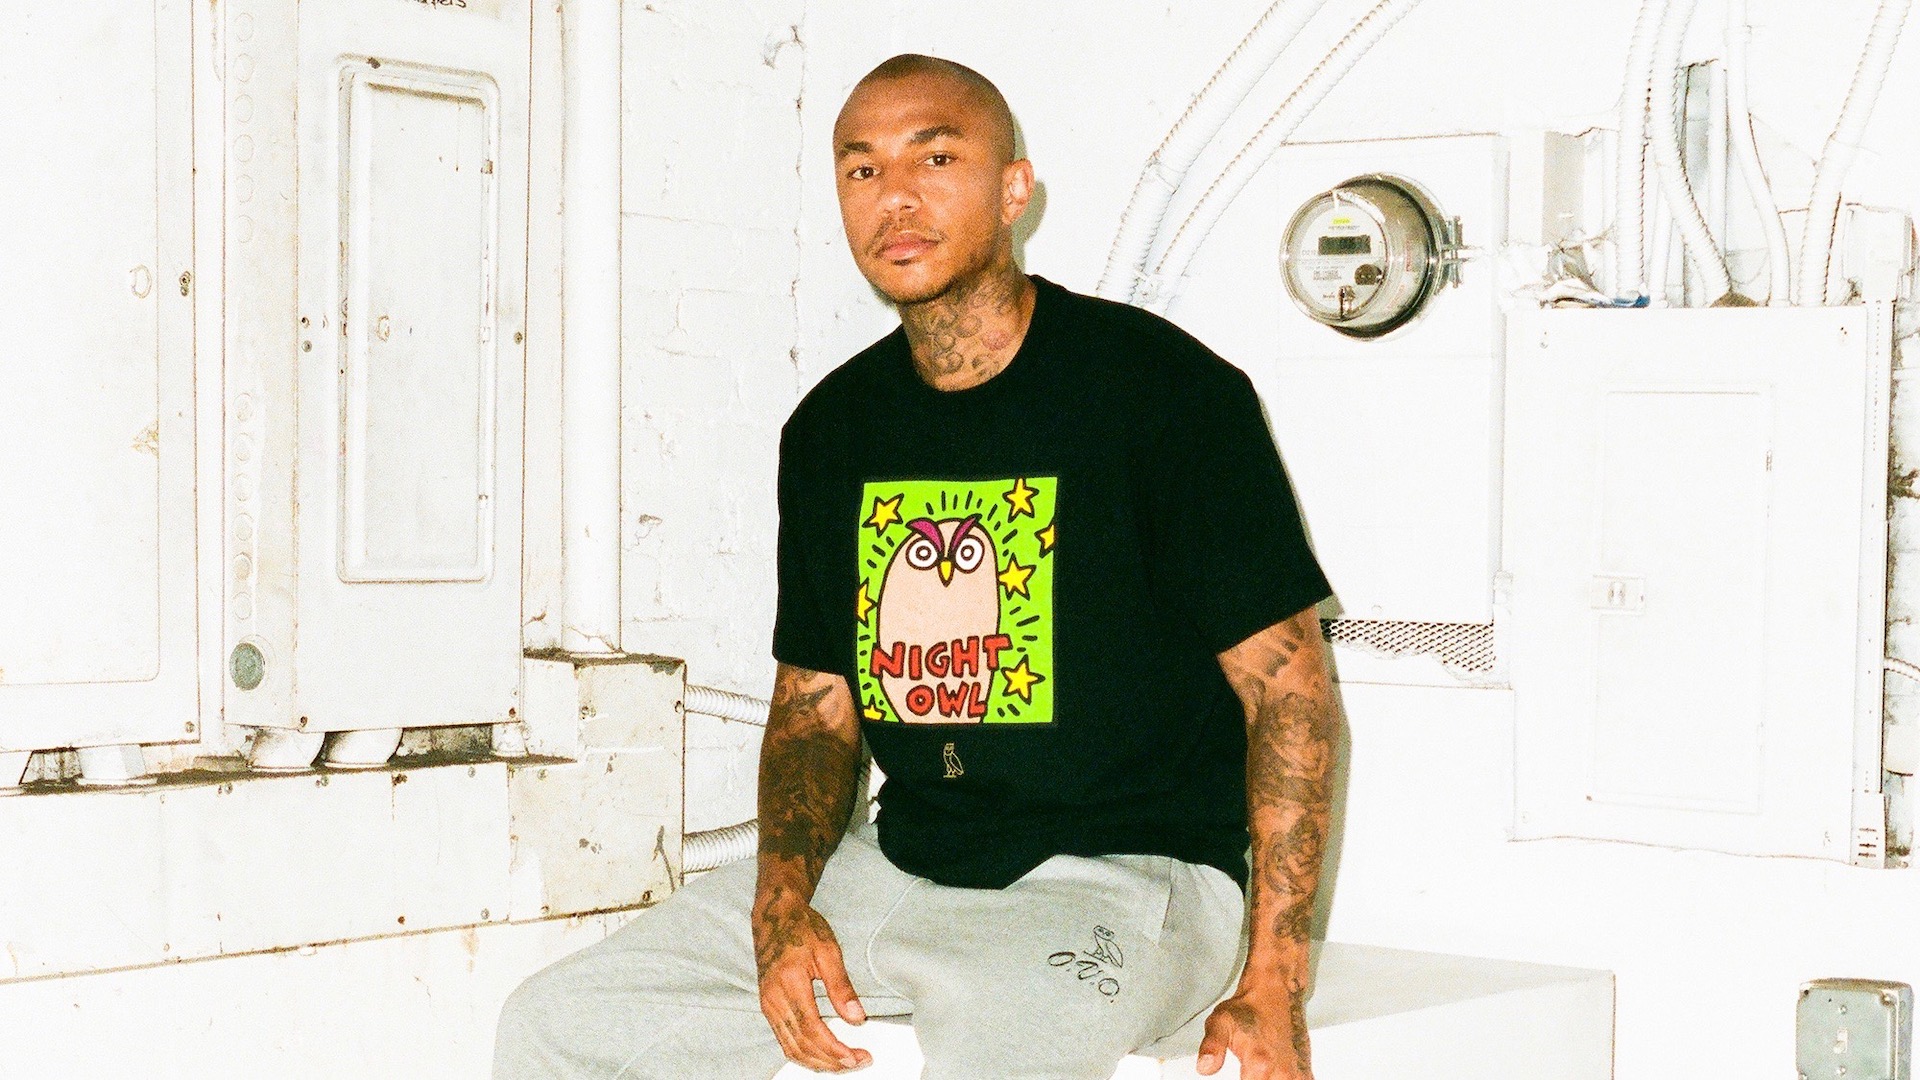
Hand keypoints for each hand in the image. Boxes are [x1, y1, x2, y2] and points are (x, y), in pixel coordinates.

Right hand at [752, 893, 870, 1071]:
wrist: (774, 916)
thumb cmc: (802, 928)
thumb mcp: (828, 950)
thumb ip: (841, 986)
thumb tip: (857, 1018)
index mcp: (789, 984)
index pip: (813, 1029)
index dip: (835, 1049)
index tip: (858, 1057)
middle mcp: (773, 999)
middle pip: (801, 1045)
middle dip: (831, 1061)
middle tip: (858, 1062)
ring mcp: (767, 1005)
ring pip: (791, 1048)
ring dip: (818, 1062)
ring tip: (844, 1064)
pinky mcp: (767, 1007)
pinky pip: (784, 1040)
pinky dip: (803, 1054)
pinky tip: (822, 1056)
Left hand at [1195, 982, 1311, 1078]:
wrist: (1275, 994)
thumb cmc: (1247, 1009)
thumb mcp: (1220, 1022)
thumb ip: (1211, 1046)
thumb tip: (1204, 1068)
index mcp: (1259, 1064)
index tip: (1235, 1076)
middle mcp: (1281, 1073)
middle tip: (1243, 1073)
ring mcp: (1295, 1074)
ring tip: (1255, 1074)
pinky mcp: (1304, 1073)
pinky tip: (1270, 1076)